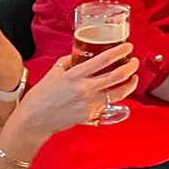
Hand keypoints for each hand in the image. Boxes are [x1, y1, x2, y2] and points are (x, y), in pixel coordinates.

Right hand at [10, 45, 140, 138]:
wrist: (34, 120)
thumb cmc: (40, 97)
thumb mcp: (52, 74)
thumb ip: (66, 63)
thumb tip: (76, 57)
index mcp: (75, 75)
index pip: (103, 60)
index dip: (119, 52)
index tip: (127, 47)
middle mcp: (85, 89)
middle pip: (116, 76)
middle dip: (130, 67)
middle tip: (135, 61)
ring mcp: (89, 103)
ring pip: (118, 93)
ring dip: (130, 84)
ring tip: (134, 77)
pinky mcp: (90, 115)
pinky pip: (107, 104)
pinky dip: (114, 97)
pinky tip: (117, 92)